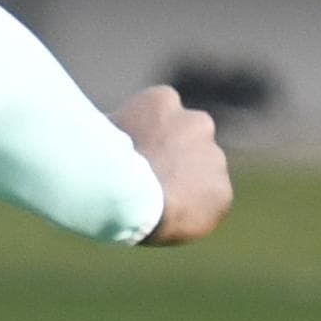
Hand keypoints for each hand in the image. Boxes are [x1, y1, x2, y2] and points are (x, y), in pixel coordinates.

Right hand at [114, 84, 231, 243]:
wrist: (122, 193)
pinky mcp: (222, 191)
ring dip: (185, 186)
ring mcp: (214, 157)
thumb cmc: (99, 162)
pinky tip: (169, 218)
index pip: (161, 119)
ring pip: (202, 174)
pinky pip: (210, 203)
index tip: (133, 160)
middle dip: (173, 160)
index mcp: (163, 102)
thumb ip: (113, 130)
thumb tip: (104, 129)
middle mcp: (197, 122)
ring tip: (156, 206)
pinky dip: (195, 212)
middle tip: (147, 184)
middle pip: (187, 144)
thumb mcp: (98, 135)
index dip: (147, 142)